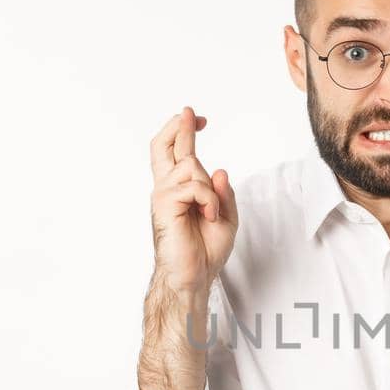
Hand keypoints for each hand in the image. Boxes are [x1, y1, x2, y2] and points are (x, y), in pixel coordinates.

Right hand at [148, 106, 238, 296]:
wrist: (194, 277)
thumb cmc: (205, 251)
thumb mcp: (226, 218)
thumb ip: (224, 193)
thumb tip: (218, 170)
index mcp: (180, 190)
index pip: (177, 152)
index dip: (185, 131)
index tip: (199, 119)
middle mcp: (167, 188)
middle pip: (163, 145)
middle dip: (178, 126)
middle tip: (191, 113)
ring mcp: (163, 195)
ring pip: (190, 165)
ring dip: (209, 188)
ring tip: (212, 213)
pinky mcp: (164, 205)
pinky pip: (194, 187)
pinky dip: (209, 201)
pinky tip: (209, 217)